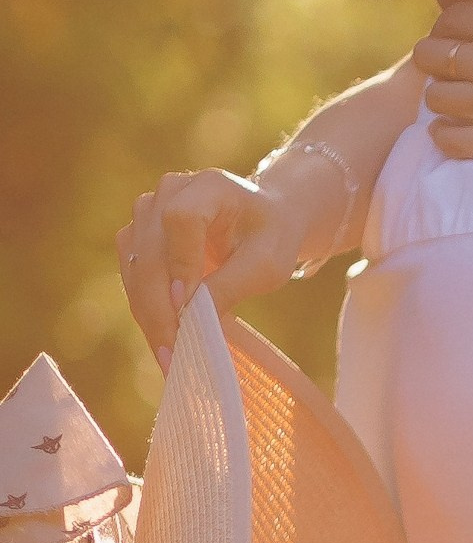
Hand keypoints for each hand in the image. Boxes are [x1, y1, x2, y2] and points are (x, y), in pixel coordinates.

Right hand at [116, 160, 343, 368]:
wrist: (262, 221)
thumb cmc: (271, 238)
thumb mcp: (267, 264)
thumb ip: (231, 285)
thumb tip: (192, 319)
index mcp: (209, 186)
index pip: (180, 219)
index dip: (179, 262)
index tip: (186, 305)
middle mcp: (170, 192)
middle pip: (150, 250)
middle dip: (159, 306)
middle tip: (172, 353)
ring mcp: (147, 212)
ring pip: (135, 267)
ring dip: (147, 314)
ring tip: (167, 356)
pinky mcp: (137, 236)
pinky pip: (132, 276)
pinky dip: (145, 309)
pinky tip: (161, 339)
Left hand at [412, 0, 472, 159]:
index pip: (451, 17)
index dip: (452, 22)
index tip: (466, 30)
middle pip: (432, 55)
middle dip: (437, 53)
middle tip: (458, 58)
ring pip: (435, 98)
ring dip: (442, 92)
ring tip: (462, 90)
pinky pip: (451, 142)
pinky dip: (447, 134)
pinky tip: (465, 124)